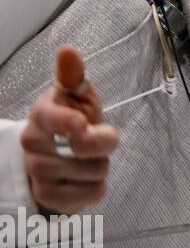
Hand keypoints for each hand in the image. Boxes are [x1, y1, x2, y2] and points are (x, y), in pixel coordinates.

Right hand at [20, 44, 117, 212]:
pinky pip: (84, 197)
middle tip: (93, 145)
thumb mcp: (78, 98)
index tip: (81, 123)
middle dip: (98, 149)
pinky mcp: (47, 197)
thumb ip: (73, 77)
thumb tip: (67, 50)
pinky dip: (95, 190)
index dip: (65, 122)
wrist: (60, 160)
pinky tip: (88, 181)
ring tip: (90, 162)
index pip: (47, 118)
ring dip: (99, 169)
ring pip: (88, 174)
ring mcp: (36, 173)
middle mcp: (32, 144)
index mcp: (42, 115)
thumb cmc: (74, 122)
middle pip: (78, 151)